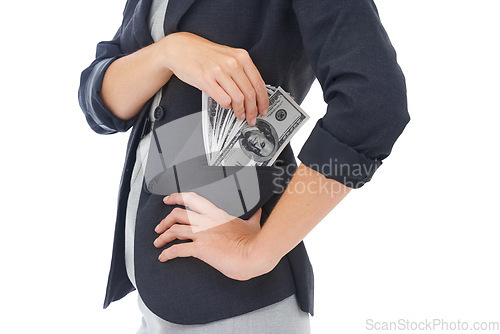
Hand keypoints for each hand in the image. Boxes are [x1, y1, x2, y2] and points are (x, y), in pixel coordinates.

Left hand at [153, 192, 278, 280]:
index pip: (193, 199)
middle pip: (178, 214)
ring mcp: (203, 234)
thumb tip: (258, 211)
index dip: (177, 197)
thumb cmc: (255, 242)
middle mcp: (207, 222)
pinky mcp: (201, 249)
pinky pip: (177, 250)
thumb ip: (253, 216)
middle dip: (165, 220)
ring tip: (158, 243)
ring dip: (163, 237)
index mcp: (217, 214)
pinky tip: (164, 257)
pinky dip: (167, 253)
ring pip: (174, 230)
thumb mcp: (253, 224)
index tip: (169, 199)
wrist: (256, 253)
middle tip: (160, 226)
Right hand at [160, 32, 268, 125]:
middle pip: (249, 93)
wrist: (181, 48)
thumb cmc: (204, 54)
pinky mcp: (206, 80)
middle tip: (252, 117)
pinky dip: (226, 106)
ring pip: (238, 98)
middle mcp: (231, 63)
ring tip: (240, 114)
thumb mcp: (228, 56)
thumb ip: (242, 72)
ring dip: (240, 111)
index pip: (258, 83)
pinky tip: (226, 105)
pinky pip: (223, 99)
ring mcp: (218, 71)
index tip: (263, 109)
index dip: (263, 100)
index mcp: (241, 57)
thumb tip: (254, 93)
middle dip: (253, 110)